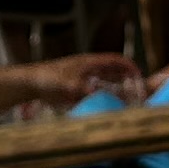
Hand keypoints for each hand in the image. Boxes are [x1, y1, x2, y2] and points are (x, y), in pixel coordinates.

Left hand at [0, 52, 134, 111]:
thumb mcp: (70, 86)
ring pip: (104, 81)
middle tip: (137, 91)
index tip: (140, 76)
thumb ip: (87, 91)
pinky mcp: (74, 88)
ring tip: (126, 101)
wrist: (29, 83)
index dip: (129, 66)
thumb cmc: (48, 79)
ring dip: (116, 89)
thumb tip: (103, 98)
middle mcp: (88, 68)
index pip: (116, 60)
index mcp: (90, 62)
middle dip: (127, 79)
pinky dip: (103, 97)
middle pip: (113, 71)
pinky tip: (105, 107)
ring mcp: (81, 78)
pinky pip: (94, 91)